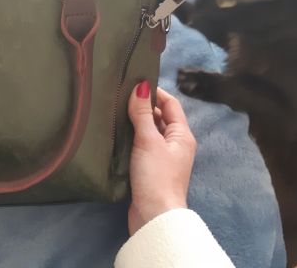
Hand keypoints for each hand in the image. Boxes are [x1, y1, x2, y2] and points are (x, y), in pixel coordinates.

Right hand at [127, 81, 196, 234]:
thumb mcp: (148, 141)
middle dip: (144, 106)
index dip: (155, 92)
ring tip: (115, 110)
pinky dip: (133, 137)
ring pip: (150, 132)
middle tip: (120, 95)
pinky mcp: (151, 169)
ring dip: (137, 122)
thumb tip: (141, 86)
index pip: (171, 104)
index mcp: (181, 135)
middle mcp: (176, 144)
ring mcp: (164, 157)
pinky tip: (117, 134)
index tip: (135, 82)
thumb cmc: (155, 175)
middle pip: (161, 117)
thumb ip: (143, 113)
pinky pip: (143, 146)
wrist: (154, 216)